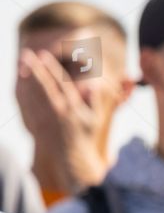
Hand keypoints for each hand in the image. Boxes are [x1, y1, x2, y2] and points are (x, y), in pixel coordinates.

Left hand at [15, 47, 108, 191]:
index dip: (51, 68)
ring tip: (22, 63)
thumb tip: (93, 85)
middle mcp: (56, 113)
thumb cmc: (84, 135)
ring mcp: (43, 119)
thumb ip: (94, 101)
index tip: (44, 55)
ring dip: (26, 78)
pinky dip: (22, 91)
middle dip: (35, 69)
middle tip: (27, 54)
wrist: (70, 158)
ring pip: (31, 94)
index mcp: (72, 109)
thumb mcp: (95, 119)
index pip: (60, 84)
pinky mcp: (34, 123)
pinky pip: (25, 104)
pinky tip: (20, 80)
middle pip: (43, 86)